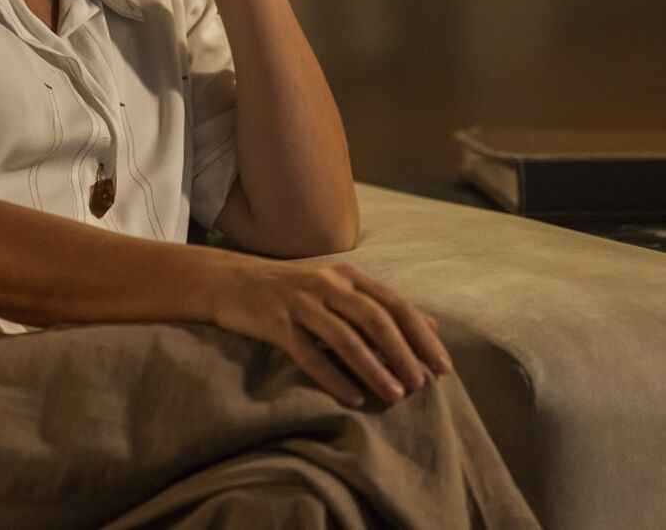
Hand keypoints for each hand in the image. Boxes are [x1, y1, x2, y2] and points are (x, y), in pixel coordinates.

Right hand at [214, 260, 452, 408]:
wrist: (231, 281)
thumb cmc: (292, 289)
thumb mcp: (338, 288)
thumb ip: (381, 304)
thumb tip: (432, 325)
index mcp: (346, 274)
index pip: (394, 303)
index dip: (421, 335)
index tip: (443, 366)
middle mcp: (326, 284)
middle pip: (374, 319)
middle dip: (403, 353)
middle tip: (422, 384)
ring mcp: (300, 303)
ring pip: (345, 338)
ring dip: (374, 368)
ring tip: (395, 395)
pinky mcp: (276, 323)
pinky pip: (309, 354)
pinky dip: (333, 377)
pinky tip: (353, 398)